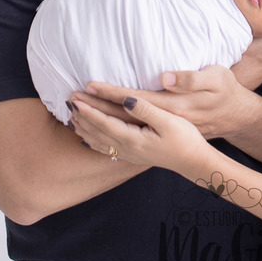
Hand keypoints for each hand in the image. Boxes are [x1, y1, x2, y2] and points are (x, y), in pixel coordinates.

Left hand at [70, 89, 207, 173]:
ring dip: (84, 128)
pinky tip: (86, 137)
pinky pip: (105, 149)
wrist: (192, 161)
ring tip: (71, 117)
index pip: (105, 123)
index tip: (76, 100)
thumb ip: (146, 110)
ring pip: (98, 141)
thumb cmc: (185, 138)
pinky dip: (92, 141)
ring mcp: (128, 154)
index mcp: (134, 139)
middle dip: (82, 116)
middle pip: (97, 132)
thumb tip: (126, 99)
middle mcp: (127, 149)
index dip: (89, 111)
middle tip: (68, 101)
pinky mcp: (131, 155)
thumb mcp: (169, 121)